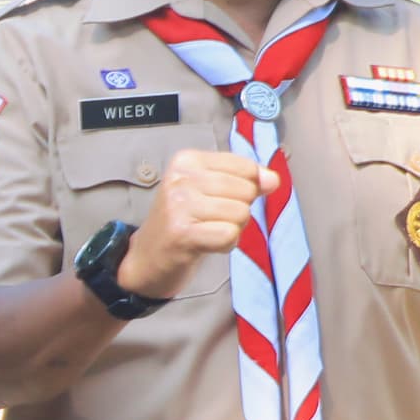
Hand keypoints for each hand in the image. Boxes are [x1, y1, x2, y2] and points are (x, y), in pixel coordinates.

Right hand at [116, 149, 269, 300]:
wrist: (147, 259)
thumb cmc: (183, 222)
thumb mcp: (210, 191)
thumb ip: (245, 180)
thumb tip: (273, 180)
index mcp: (187, 160)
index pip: (246, 167)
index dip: (246, 188)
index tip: (219, 199)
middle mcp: (180, 178)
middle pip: (246, 191)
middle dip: (238, 210)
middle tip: (210, 219)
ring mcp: (178, 205)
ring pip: (240, 213)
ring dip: (231, 229)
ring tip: (207, 231)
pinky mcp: (182, 233)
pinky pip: (229, 235)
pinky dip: (226, 244)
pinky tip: (207, 244)